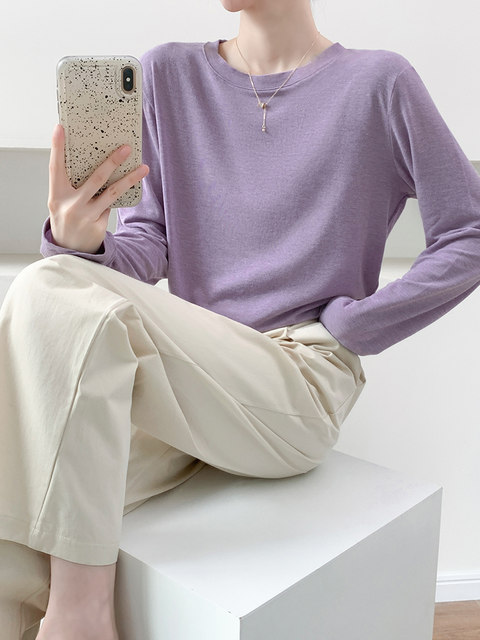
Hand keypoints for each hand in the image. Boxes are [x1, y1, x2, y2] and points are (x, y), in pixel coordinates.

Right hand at [47, 123, 148, 252]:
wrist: (69, 250)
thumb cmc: (66, 217)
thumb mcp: (61, 200)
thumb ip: (72, 184)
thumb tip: (97, 160)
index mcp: (56, 195)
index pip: (55, 167)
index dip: (56, 148)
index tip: (60, 128)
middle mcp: (70, 205)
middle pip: (95, 179)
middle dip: (112, 162)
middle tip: (126, 148)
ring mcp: (85, 216)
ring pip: (112, 193)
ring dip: (130, 179)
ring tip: (143, 168)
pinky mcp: (98, 226)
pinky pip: (111, 205)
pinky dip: (116, 197)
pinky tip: (125, 188)